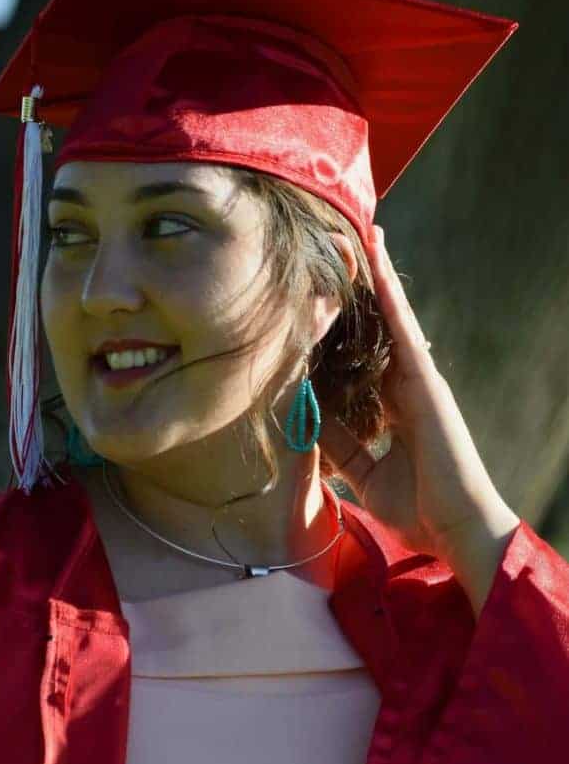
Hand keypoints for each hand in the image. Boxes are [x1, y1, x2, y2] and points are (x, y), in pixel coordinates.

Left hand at [318, 224, 518, 566]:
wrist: (456, 531)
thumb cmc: (418, 511)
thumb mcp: (363, 475)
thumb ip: (340, 448)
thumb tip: (308, 426)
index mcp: (392, 410)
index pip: (361, 363)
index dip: (342, 335)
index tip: (321, 307)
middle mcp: (405, 388)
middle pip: (376, 330)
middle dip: (359, 292)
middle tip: (339, 247)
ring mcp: (418, 379)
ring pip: (390, 317)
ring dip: (375, 275)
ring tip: (360, 232)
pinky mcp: (425, 379)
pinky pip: (402, 326)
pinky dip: (389, 291)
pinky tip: (377, 257)